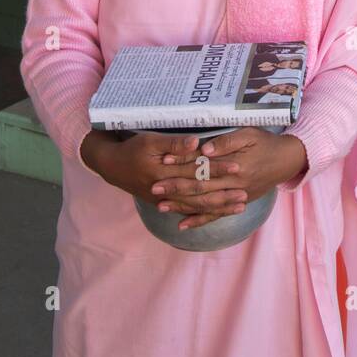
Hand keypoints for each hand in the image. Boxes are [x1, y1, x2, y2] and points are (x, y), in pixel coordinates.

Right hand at [82, 130, 249, 223]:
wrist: (112, 166)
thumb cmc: (132, 149)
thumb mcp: (150, 140)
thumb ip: (173, 144)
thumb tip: (197, 143)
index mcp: (166, 173)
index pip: (197, 170)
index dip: (218, 169)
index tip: (238, 167)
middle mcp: (167, 190)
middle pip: (200, 193)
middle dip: (223, 194)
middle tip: (245, 195)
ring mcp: (166, 199)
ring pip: (196, 206)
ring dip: (218, 207)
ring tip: (239, 206)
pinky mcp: (164, 203)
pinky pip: (187, 211)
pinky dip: (202, 214)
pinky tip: (217, 215)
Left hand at [149, 128, 307, 230]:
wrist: (286, 160)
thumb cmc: (265, 143)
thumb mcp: (249, 134)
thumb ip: (227, 141)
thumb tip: (205, 149)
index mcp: (236, 164)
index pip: (204, 165)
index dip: (183, 163)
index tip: (163, 162)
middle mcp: (235, 184)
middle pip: (201, 187)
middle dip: (176, 188)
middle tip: (154, 187)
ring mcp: (236, 197)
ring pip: (205, 203)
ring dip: (182, 205)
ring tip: (160, 205)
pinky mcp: (238, 203)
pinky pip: (216, 215)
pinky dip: (199, 220)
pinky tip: (182, 225)